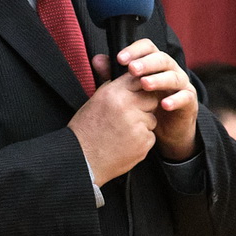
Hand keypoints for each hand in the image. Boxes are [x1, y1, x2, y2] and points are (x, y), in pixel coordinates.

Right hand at [69, 66, 159, 185]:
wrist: (82, 160)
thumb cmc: (86, 131)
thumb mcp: (95, 101)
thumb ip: (115, 87)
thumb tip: (130, 75)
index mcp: (113, 93)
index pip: (139, 79)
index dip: (139, 86)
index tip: (136, 93)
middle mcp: (127, 107)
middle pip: (151, 98)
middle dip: (144, 106)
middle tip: (128, 116)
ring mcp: (137, 125)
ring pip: (152, 118)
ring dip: (143, 124)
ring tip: (122, 132)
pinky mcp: (144, 142)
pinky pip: (150, 136)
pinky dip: (141, 140)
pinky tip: (125, 143)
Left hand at [115, 40, 198, 159]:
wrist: (167, 129)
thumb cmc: (147, 104)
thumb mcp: (129, 89)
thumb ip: (115, 75)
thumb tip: (97, 59)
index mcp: (155, 63)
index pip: (148, 47)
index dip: (135, 50)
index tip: (119, 58)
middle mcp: (171, 69)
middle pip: (161, 59)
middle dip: (146, 63)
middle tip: (132, 69)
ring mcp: (182, 84)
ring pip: (173, 76)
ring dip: (158, 79)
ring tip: (144, 84)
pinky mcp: (190, 101)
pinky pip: (185, 97)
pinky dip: (175, 100)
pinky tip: (164, 104)